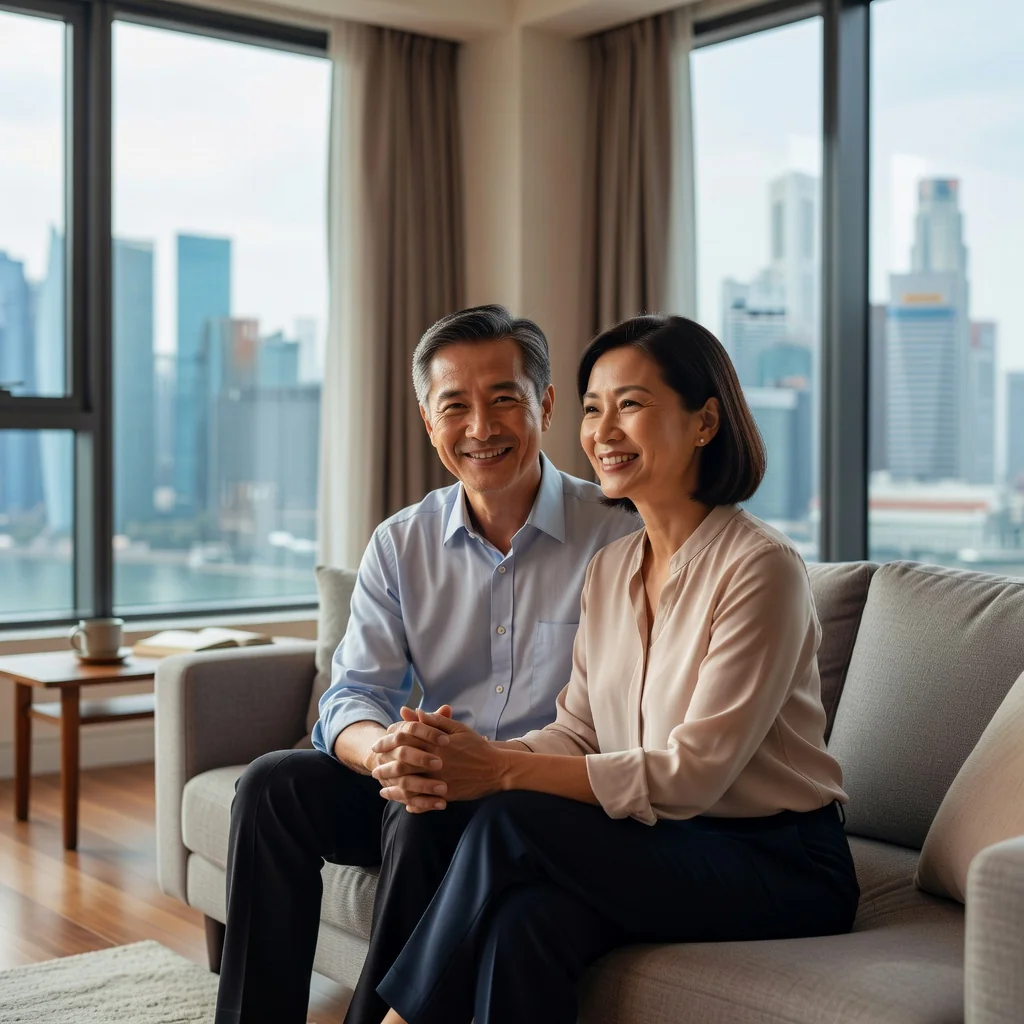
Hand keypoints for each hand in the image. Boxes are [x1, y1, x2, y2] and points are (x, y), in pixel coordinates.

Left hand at [375, 709, 509, 808]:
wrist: (497, 768)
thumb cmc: (476, 746)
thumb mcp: (457, 729)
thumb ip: (434, 720)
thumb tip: (413, 711)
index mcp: (437, 743)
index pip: (406, 740)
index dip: (389, 741)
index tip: (378, 744)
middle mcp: (436, 762)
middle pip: (403, 763)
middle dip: (386, 765)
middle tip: (374, 767)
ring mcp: (441, 780)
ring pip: (411, 785)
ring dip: (394, 788)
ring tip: (382, 789)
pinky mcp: (447, 795)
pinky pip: (426, 801)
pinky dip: (412, 804)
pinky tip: (403, 804)